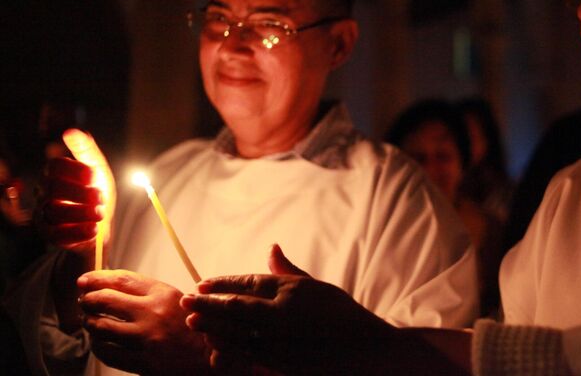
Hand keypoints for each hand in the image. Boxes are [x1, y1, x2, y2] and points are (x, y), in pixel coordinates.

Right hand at [37, 129, 115, 258]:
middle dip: (81, 193)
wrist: (100, 224)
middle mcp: (44, 193)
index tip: (94, 175)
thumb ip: (86, 150)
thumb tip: (71, 131)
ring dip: (82, 212)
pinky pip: (58, 235)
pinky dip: (78, 232)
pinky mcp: (50, 235)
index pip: (55, 166)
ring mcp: (44, 214)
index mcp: (54, 174)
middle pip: (53, 188)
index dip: (75, 170)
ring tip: (101, 213)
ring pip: (55, 212)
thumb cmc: (95, 193)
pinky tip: (94, 229)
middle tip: (101, 197)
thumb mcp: (96, 170)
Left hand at [78, 270, 209, 374]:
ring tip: (88, 320)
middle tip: (83, 300)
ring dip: (89, 322)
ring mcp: (146, 338)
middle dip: (88, 299)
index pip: (122, 279)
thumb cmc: (196, 328)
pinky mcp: (142, 362)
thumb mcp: (178, 300)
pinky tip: (99, 342)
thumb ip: (150, 293)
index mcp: (163, 294)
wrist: (212, 358)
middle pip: (106, 300)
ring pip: (101, 326)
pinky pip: (107, 352)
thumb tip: (114, 286)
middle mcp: (152, 313)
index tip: (85, 280)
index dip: (98, 278)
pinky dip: (97, 345)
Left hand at [180, 244, 396, 374]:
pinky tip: (215, 345)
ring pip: (237, 329)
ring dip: (212, 324)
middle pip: (236, 304)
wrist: (367, 351)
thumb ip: (290, 270)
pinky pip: (248, 353)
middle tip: (186, 299)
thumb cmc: (344, 317)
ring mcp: (282, 338)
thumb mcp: (319, 288)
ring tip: (192, 320)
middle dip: (208, 302)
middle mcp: (284, 311)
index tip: (203, 282)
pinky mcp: (283, 361)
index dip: (223, 282)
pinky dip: (229, 347)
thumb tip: (271, 247)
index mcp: (293, 289)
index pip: (249, 281)